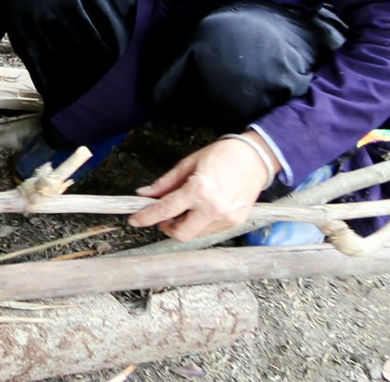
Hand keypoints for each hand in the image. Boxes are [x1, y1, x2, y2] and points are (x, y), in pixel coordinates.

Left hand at [128, 136, 271, 239]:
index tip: (134, 220)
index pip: (165, 210)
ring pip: (195, 234)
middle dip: (166, 227)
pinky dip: (199, 223)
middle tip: (162, 215)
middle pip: (181, 233)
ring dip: (184, 225)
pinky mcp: (236, 222)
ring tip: (184, 208)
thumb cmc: (222, 156)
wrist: (255, 158)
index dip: (146, 217)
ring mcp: (226, 218)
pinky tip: (200, 209)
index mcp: (199, 190)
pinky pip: (210, 230)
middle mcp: (213, 208)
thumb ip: (165, 183)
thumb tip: (145, 194)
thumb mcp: (188, 163)